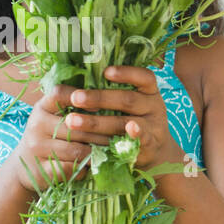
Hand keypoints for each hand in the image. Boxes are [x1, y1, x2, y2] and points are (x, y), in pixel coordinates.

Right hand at [11, 85, 102, 193]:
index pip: (59, 94)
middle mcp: (36, 124)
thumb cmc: (51, 138)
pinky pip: (72, 169)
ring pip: (77, 150)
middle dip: (102, 133)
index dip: (81, 97)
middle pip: (76, 126)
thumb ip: (75, 109)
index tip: (99, 106)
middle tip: (123, 136)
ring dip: (97, 152)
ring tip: (112, 152)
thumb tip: (110, 99)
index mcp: (42, 107)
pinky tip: (92, 168)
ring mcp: (36, 148)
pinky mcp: (41, 169)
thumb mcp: (56, 118)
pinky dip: (85, 169)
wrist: (27, 167)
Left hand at [61, 65, 183, 171]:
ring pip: (125, 122)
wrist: (154, 151)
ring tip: (72, 121)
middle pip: (128, 100)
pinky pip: (140, 140)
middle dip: (99, 98)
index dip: (126, 74)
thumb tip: (69, 84)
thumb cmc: (132, 119)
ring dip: (96, 122)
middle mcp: (153, 106)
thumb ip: (108, 92)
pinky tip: (123, 132)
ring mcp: (153, 127)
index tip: (105, 72)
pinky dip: (132, 136)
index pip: (143, 77)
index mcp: (148, 91)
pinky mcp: (149, 146)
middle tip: (75, 98)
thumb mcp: (128, 104)